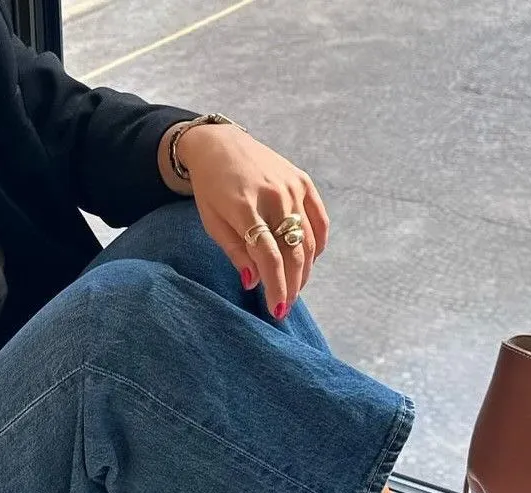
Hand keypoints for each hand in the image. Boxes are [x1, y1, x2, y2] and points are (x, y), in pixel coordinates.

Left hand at [179, 125, 329, 319]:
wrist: (220, 145)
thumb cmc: (212, 189)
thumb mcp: (212, 222)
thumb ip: (235, 252)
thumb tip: (254, 282)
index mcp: (245, 207)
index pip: (268, 257)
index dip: (275, 287)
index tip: (277, 310)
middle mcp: (273, 196)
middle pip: (292, 252)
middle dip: (291, 285)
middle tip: (286, 306)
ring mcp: (291, 187)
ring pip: (309, 240)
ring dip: (305, 270)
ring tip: (295, 288)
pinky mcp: (303, 181)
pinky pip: (319, 220)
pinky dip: (318, 245)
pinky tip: (310, 262)